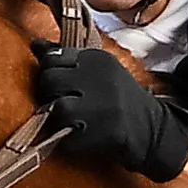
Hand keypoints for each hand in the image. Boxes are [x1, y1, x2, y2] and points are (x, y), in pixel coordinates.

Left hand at [31, 44, 187, 181]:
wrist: (152, 128)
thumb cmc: (118, 99)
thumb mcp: (97, 72)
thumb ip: (66, 59)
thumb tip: (35, 44)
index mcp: (96, 59)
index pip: (52, 58)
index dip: (49, 74)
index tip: (62, 85)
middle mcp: (100, 77)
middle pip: (49, 81)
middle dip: (50, 96)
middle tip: (65, 105)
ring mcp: (103, 105)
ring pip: (57, 109)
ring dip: (60, 121)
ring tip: (75, 122)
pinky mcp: (106, 132)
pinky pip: (68, 138)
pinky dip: (71, 142)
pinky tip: (84, 138)